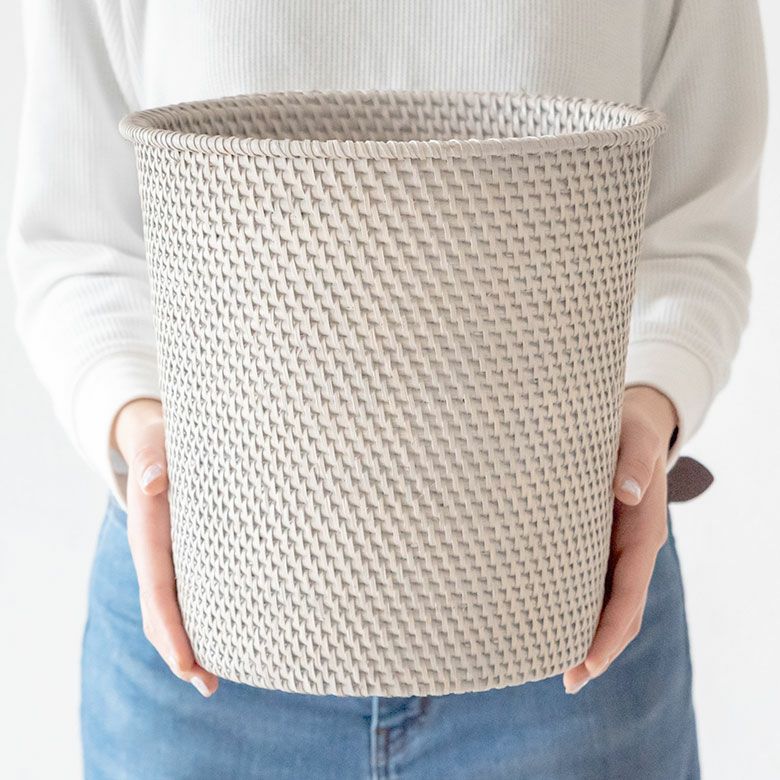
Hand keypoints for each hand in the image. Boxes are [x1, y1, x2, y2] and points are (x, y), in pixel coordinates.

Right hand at [112, 397, 218, 697]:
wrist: (156, 441)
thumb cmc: (163, 442)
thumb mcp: (158, 444)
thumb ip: (155, 460)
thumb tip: (154, 481)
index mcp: (149, 535)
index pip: (158, 591)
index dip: (172, 629)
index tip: (187, 663)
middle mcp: (155, 554)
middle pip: (162, 613)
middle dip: (181, 652)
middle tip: (209, 685)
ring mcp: (168, 559)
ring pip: (171, 610)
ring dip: (189, 645)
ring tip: (213, 679)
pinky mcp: (183, 556)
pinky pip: (185, 595)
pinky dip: (198, 622)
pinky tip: (225, 636)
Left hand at [562, 385, 677, 693]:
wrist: (634, 424)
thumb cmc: (629, 430)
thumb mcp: (634, 438)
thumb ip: (634, 462)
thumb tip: (628, 493)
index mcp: (642, 532)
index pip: (628, 593)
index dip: (609, 632)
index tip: (589, 664)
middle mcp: (632, 547)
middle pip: (619, 609)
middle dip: (597, 648)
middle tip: (567, 681)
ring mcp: (618, 548)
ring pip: (608, 602)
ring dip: (588, 634)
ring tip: (559, 666)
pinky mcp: (601, 541)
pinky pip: (595, 582)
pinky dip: (579, 607)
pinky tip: (553, 618)